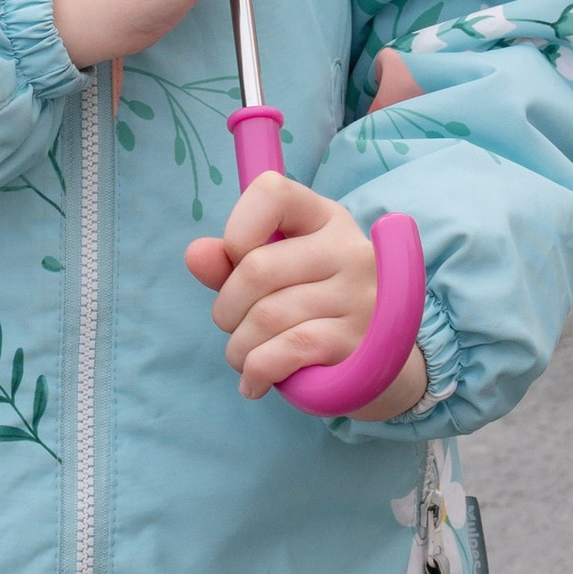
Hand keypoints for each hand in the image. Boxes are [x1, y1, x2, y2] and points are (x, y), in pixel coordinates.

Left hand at [185, 170, 428, 417]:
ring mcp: (359, 296)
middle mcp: (349, 249)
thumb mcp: (277, 275)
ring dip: (239, 347)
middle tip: (231, 326)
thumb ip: (231, 263)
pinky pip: (287, 351)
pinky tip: (254, 382)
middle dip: (226, 308)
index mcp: (325, 217)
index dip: (238, 227)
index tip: (237, 259)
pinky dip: (258, 370)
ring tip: (242, 358)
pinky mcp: (360, 343)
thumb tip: (195, 254)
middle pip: (257, 269)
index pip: (272, 192)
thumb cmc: (314, 307)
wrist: (377, 366)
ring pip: (267, 316)